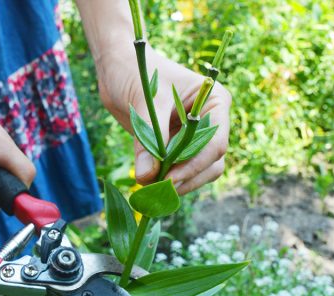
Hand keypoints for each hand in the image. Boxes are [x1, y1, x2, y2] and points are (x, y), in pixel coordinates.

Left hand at [97, 46, 230, 194]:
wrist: (118, 67)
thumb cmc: (137, 71)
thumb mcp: (145, 101)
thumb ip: (148, 139)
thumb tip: (147, 176)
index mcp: (215, 102)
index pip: (215, 142)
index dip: (194, 164)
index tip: (169, 178)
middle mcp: (210, 122)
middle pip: (212, 163)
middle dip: (187, 178)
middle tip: (158, 189)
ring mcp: (194, 136)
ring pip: (198, 172)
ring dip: (177, 183)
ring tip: (151, 189)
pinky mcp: (176, 147)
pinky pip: (178, 170)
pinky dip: (166, 180)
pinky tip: (148, 184)